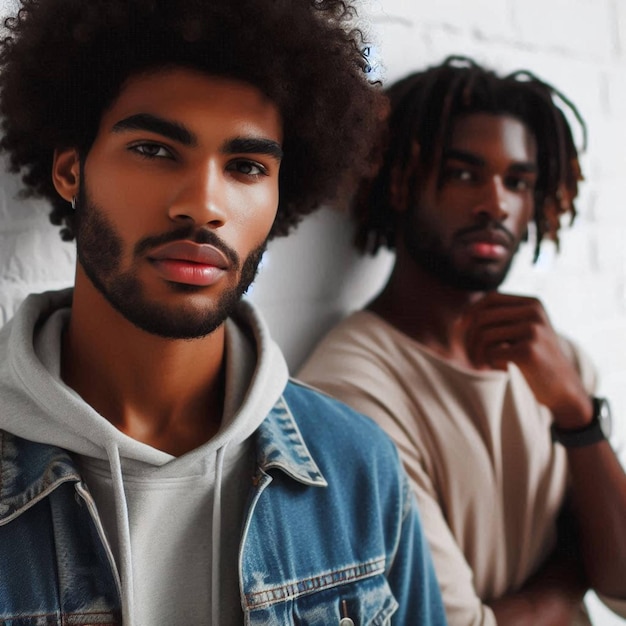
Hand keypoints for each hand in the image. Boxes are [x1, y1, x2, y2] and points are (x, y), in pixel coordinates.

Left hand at [462, 292, 591, 427]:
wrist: (564, 388)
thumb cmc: (536, 360)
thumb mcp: (522, 332)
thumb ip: (499, 320)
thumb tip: (459, 319)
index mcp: (532, 303)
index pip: (490, 298)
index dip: (472, 315)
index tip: (467, 335)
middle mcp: (534, 312)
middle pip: (482, 317)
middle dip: (469, 338)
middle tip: (472, 356)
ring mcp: (533, 330)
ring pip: (483, 335)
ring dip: (476, 354)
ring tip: (483, 365)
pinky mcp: (528, 351)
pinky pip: (490, 352)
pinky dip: (488, 363)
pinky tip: (501, 370)